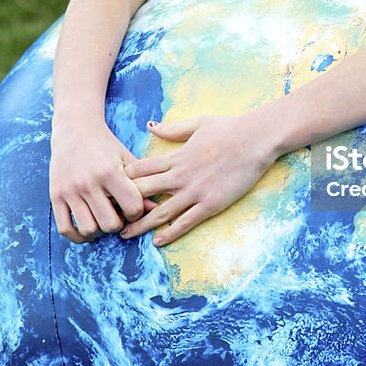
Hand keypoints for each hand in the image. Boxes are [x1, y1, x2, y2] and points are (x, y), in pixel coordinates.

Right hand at [50, 121, 145, 243]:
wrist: (74, 128)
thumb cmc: (106, 145)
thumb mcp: (126, 159)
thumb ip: (141, 183)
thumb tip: (155, 209)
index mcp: (110, 171)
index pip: (132, 207)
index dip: (137, 212)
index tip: (133, 207)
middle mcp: (89, 182)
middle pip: (110, 223)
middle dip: (118, 224)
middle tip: (118, 216)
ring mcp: (70, 190)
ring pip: (88, 229)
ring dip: (99, 231)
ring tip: (102, 221)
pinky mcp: (55, 195)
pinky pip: (65, 228)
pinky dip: (77, 236)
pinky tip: (86, 230)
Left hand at [119, 114, 277, 246]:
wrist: (255, 139)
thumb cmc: (229, 128)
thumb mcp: (197, 123)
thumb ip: (172, 128)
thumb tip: (150, 126)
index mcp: (176, 156)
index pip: (140, 170)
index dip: (123, 180)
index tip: (111, 189)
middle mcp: (181, 175)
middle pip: (143, 192)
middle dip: (125, 204)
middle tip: (110, 215)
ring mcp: (195, 191)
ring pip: (160, 212)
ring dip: (140, 225)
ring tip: (125, 234)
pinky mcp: (210, 203)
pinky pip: (186, 222)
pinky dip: (170, 233)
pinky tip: (158, 241)